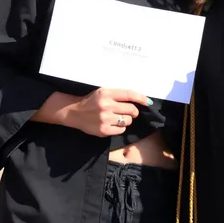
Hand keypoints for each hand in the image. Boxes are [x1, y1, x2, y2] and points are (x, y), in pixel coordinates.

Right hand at [33, 88, 151, 136]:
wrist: (74, 112)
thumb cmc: (92, 100)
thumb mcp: (103, 92)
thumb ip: (119, 95)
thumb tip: (139, 100)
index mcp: (107, 93)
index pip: (129, 94)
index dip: (141, 98)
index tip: (148, 102)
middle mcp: (106, 105)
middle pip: (131, 109)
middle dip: (133, 111)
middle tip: (130, 111)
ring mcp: (105, 119)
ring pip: (128, 121)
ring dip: (126, 120)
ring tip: (118, 117)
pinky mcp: (103, 130)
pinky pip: (121, 130)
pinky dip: (120, 127)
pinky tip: (113, 124)